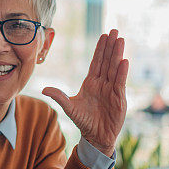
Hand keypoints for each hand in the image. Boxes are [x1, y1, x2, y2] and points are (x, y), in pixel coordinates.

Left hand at [43, 29, 128, 156]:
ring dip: (117, 54)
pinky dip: (122, 72)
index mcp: (91, 82)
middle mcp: (103, 83)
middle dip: (110, 46)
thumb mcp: (69, 108)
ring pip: (114, 68)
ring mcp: (112, 90)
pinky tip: (124, 60)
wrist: (96, 137)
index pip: (96, 62)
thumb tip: (44, 89)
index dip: (100, 49)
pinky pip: (120, 82)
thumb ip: (59, 97)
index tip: (103, 35)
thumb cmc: (84, 121)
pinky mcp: (119, 98)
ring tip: (121, 40)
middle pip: (107, 61)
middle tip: (114, 31)